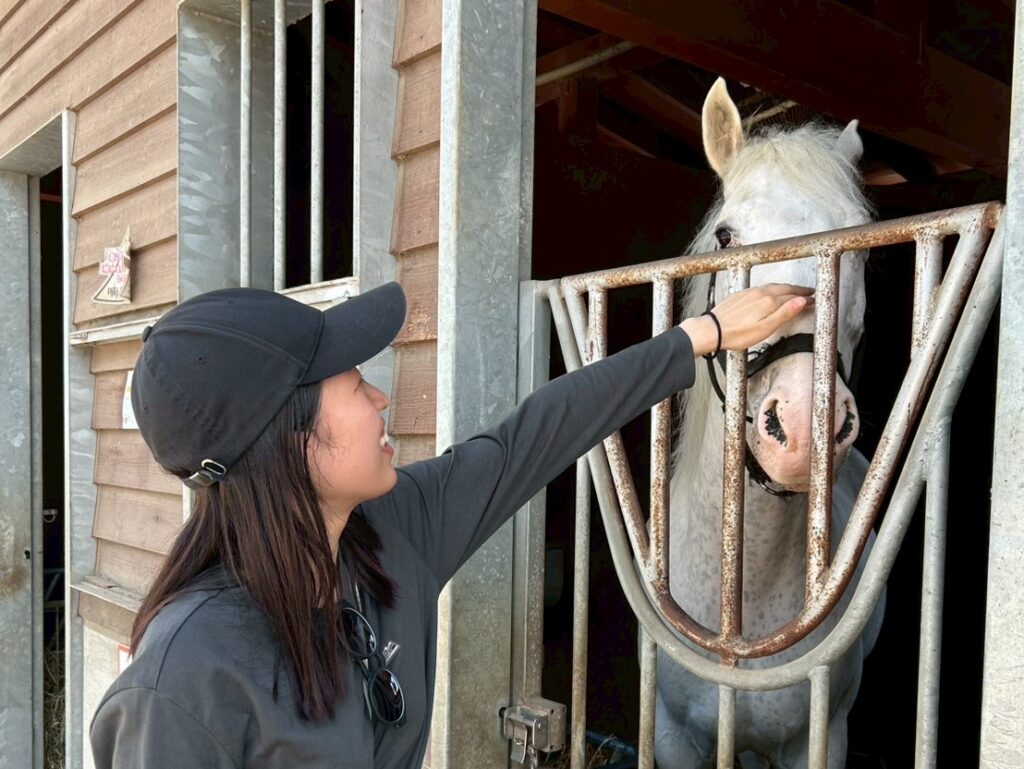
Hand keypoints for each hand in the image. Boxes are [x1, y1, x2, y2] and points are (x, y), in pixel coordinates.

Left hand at [679, 284, 814, 357]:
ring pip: (772, 287)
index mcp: (769, 301)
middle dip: (798, 290)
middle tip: (808, 292)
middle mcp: (759, 293)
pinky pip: (761, 288)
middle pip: (784, 288)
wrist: (712, 330)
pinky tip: (771, 293)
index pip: (793, 297)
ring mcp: (749, 293)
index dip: (805, 298)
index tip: (813, 299)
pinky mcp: (740, 295)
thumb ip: (784, 313)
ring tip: (793, 292)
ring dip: (785, 288)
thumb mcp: (766, 328)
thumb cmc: (737, 334)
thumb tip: (801, 301)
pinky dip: (772, 289)